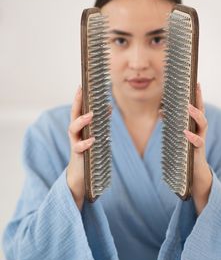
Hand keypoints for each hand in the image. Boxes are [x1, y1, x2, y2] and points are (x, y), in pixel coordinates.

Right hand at [66, 86, 94, 210]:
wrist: (81, 175)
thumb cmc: (88, 151)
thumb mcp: (94, 135)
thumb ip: (100, 122)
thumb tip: (109, 107)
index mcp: (79, 127)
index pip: (78, 109)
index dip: (79, 97)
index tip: (81, 85)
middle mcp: (75, 133)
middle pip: (73, 115)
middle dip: (77, 103)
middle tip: (82, 93)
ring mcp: (75, 143)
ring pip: (73, 129)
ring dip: (82, 121)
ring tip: (91, 115)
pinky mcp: (78, 155)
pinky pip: (79, 147)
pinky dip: (86, 143)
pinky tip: (93, 140)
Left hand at [184, 83, 212, 214]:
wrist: (194, 172)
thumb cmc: (186, 150)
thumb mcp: (179, 134)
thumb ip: (172, 122)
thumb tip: (162, 111)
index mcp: (195, 125)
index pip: (197, 107)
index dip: (197, 95)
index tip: (195, 82)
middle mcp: (200, 130)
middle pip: (202, 112)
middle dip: (200, 100)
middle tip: (196, 88)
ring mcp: (200, 140)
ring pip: (203, 124)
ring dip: (196, 115)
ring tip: (189, 108)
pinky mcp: (197, 151)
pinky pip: (197, 143)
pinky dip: (191, 137)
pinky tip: (185, 132)